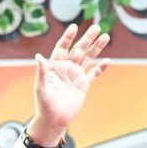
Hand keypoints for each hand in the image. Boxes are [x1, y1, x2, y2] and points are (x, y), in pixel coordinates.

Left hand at [29, 23, 110, 145]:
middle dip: (87, 39)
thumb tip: (38, 55)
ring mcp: (75, 76)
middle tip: (97, 26)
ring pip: (87, 58)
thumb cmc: (44, 105)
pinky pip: (93, 74)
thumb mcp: (41, 88)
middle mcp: (65, 69)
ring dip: (96, 48)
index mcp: (55, 67)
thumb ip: (41, 72)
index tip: (74, 27)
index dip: (68, 37)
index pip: (62, 48)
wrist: (53, 120)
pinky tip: (108, 60)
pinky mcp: (83, 85)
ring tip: (106, 36)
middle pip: (78, 50)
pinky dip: (101, 68)